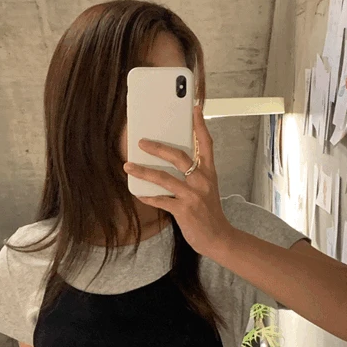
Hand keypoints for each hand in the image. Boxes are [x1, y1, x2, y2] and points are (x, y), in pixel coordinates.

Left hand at [123, 104, 233, 258]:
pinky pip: (160, 200)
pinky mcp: (184, 211)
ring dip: (143, 171)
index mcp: (209, 173)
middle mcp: (202, 181)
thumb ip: (193, 176)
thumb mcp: (207, 190)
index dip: (200, 126)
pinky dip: (147, 196)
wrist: (218, 238)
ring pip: (164, 178)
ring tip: (128, 165)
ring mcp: (193, 196)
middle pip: (179, 157)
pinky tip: (137, 192)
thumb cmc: (209, 213)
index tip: (194, 109)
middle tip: (141, 142)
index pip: (206, 144)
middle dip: (158, 148)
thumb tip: (167, 164)